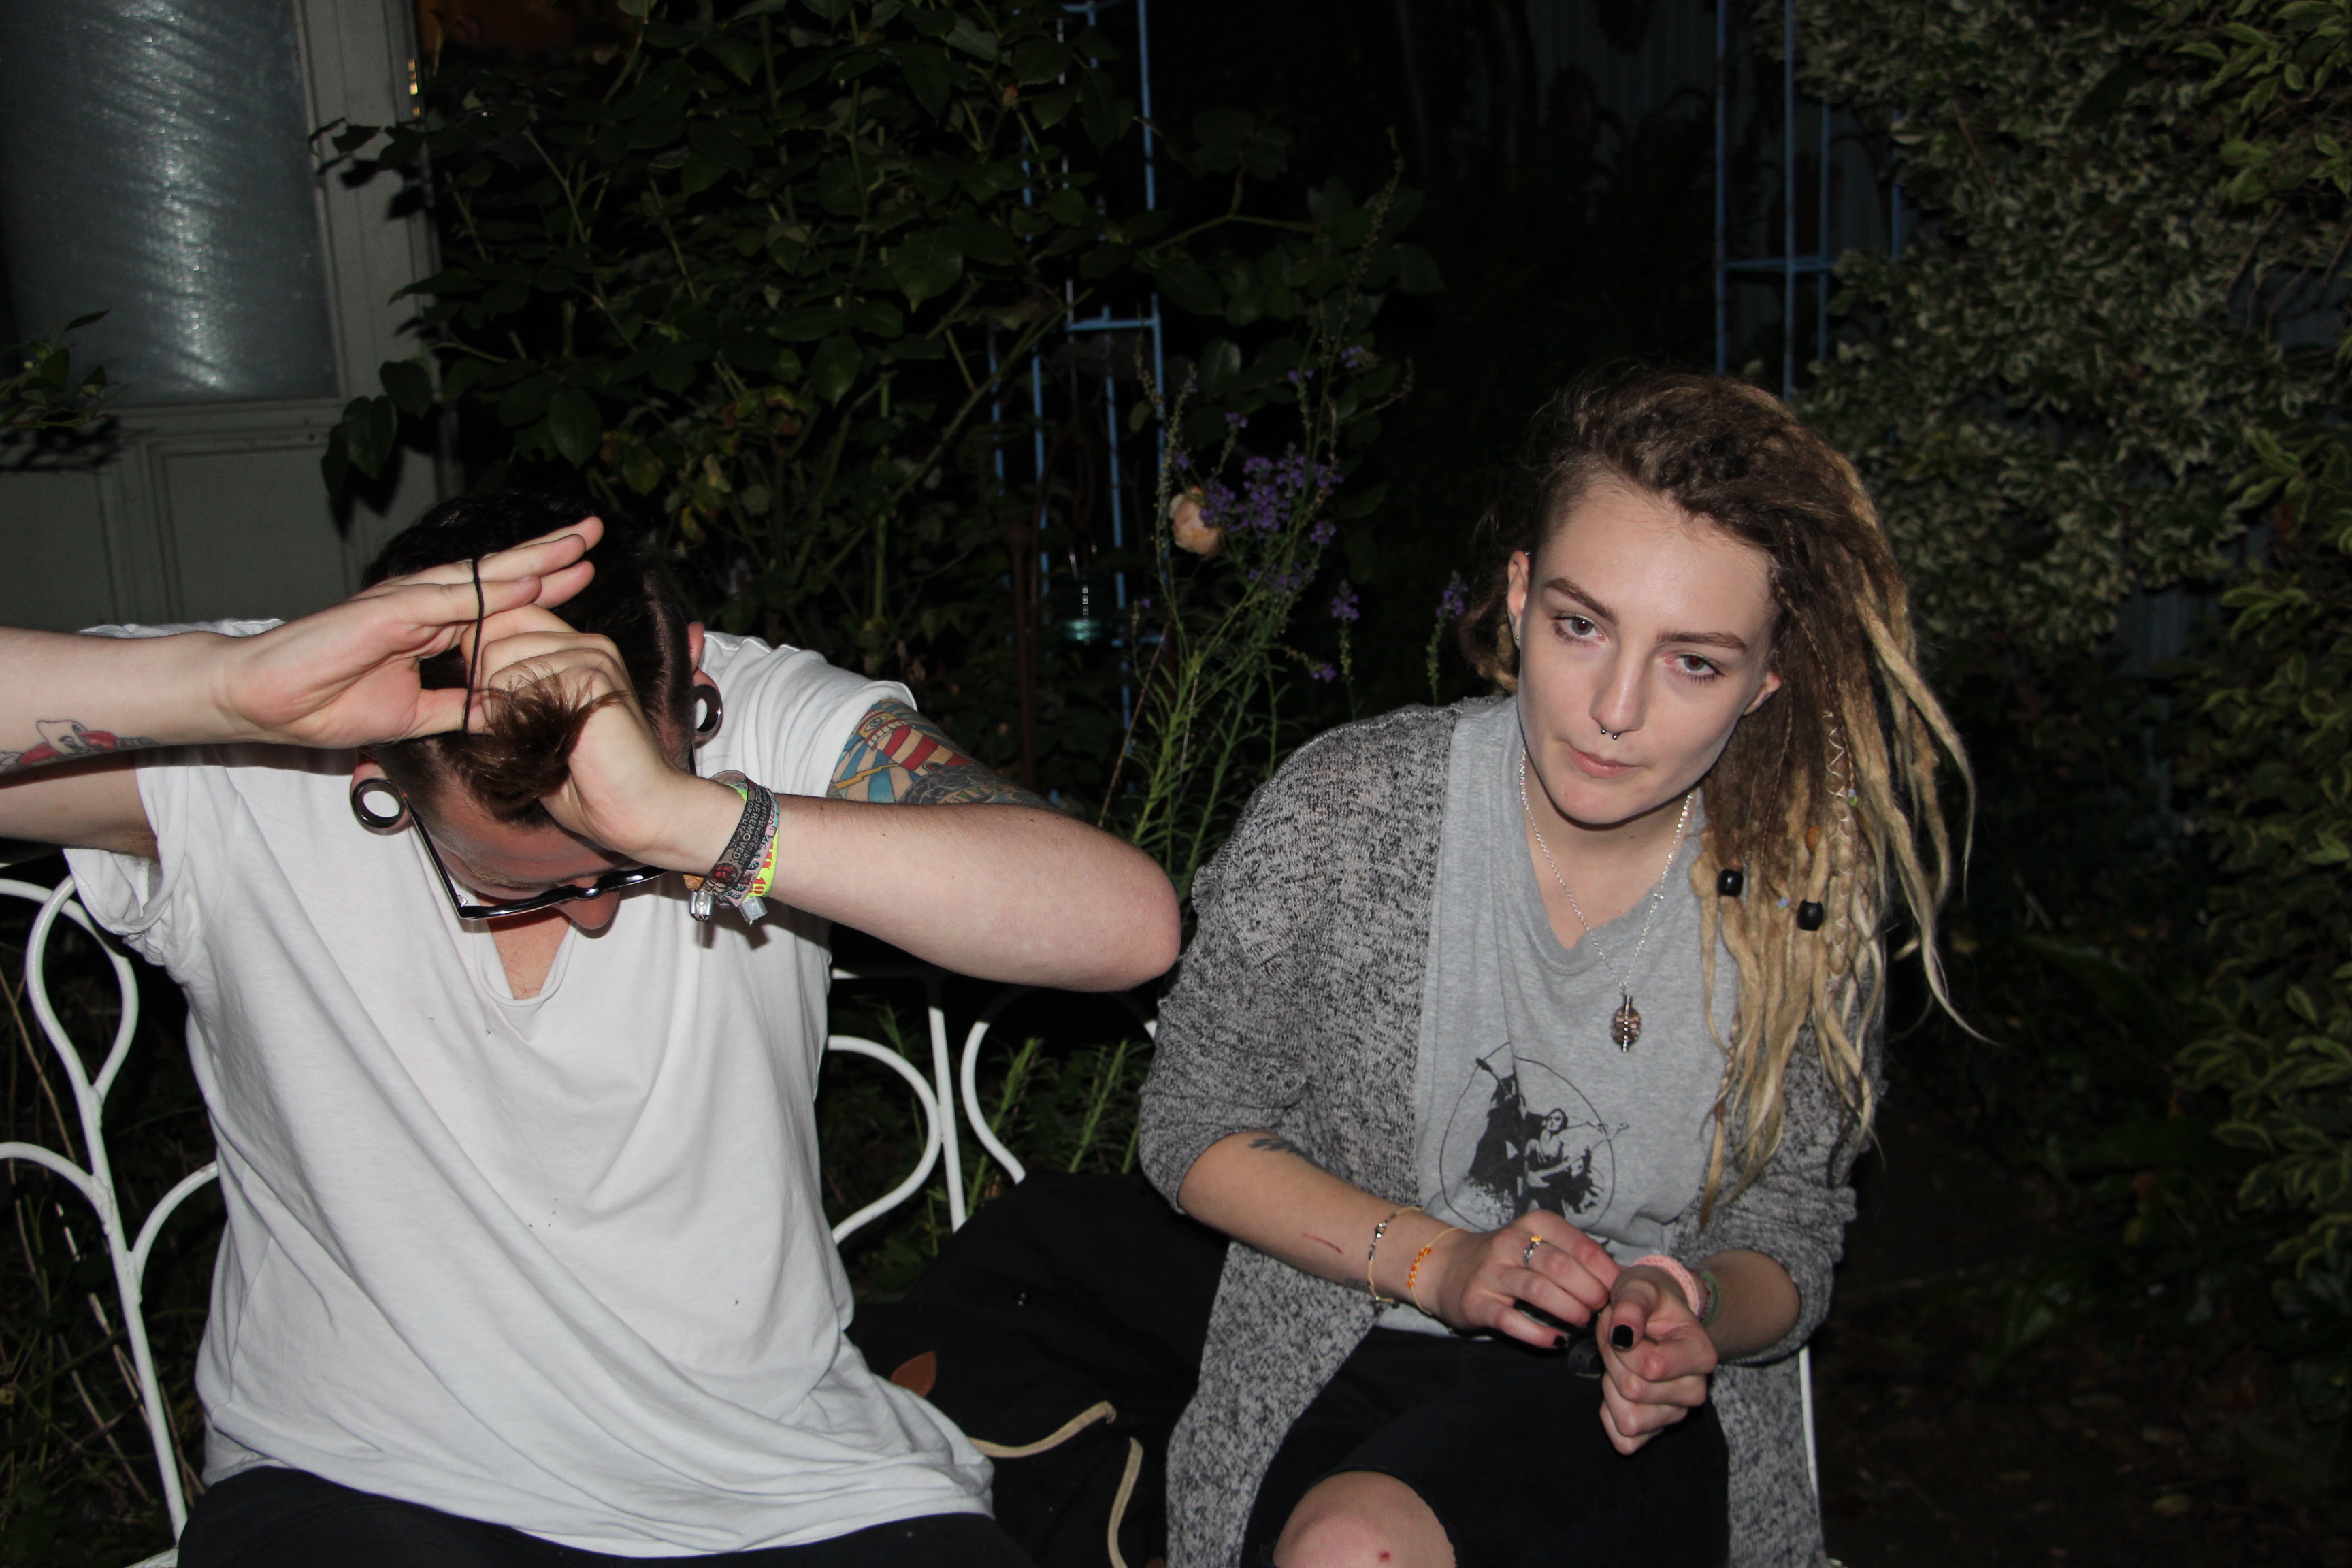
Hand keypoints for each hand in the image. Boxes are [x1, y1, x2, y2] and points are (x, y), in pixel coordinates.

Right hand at [213, 519, 601, 749]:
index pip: (500, 600)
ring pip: (482, 576)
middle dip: (550, 554)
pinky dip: (489, 589)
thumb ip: (461, 707)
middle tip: (595, 533)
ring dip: (531, 559)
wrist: (266, 702)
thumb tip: (505, 710)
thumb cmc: (327, 703)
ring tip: (575, 541)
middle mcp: (425, 605)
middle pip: (500, 575)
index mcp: (433, 626)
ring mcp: (407, 603)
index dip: (543, 584)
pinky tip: (526, 577)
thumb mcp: (416, 715)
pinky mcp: (387, 611)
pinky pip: (448, 598)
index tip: (585, 573)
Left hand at [465, 605, 738, 869]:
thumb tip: (467, 684)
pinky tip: (543, 745)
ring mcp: (592, 657)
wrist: (639, 811)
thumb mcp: (541, 730)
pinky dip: (513, 721)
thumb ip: (512, 698)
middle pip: (494, 636)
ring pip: (498, 659)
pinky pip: (516, 685)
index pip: (507, 619)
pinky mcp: (592, 677)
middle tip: (506, 730)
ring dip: (496, 708)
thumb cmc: (591, 783)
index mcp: (580, 651)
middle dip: (481, 686)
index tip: (491, 704)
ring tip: (530, 741)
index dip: (482, 657)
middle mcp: (588, 645)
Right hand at [1422, 1214, 1620, 1347]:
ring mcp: (1490, 1272)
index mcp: (1533, 1224)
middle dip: (1588, 1291)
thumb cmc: (1507, 1258)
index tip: (1618, 1291)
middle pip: (1560, 1266)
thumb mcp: (1538, 1244)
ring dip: (1568, 1310)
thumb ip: (1575, 1257)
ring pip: (1537, 1290)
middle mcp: (1509, 1243)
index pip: (1579, 1244)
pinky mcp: (1477, 1301)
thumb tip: (1623, 1278)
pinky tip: (1557, 1340)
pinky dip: (1539, 1334)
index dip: (1605, 1271)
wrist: (1447, 1267)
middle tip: (1600, 1309)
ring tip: (1582, 1322)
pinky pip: (1512, 1320)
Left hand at [1595, 1266, 1717, 1454]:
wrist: (1654, 1314)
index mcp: (1701, 1355)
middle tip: (1617, 1339)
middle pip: (1634, 1391)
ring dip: (1610, 1387)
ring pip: (1629, 1420)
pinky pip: (1625, 1441)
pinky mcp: (1656, 1431)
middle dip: (1612, 1360)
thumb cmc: (1648, 1301)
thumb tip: (1622, 1336)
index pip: (1651, 1366)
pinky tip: (1617, 1387)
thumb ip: (1631, 1304)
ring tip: (1619, 1361)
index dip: (1622, 1344)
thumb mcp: (1639, 1287)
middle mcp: (1695, 1391)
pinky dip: (1610, 1414)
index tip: (1621, 1323)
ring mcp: (1677, 1414)